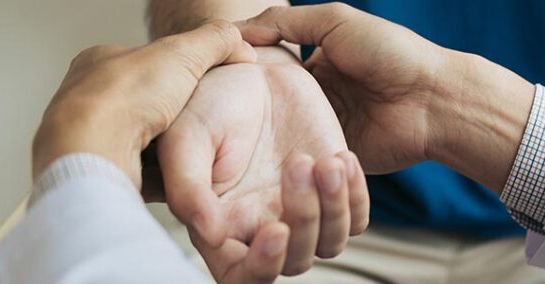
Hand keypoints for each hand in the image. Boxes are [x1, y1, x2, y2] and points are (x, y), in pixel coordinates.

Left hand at [32, 21, 254, 187]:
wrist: (94, 151)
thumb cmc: (124, 98)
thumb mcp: (182, 53)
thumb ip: (213, 41)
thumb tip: (237, 40)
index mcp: (99, 64)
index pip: (141, 63)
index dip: (174, 71)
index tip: (196, 82)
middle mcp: (88, 100)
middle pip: (143, 106)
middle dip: (170, 115)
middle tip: (194, 121)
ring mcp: (92, 138)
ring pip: (140, 141)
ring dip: (164, 147)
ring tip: (186, 149)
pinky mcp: (98, 170)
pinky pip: (137, 172)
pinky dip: (158, 175)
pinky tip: (172, 173)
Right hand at [158, 60, 368, 279]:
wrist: (252, 68)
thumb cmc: (208, 100)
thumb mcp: (186, 136)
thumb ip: (188, 187)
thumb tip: (209, 234)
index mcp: (221, 224)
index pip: (242, 276)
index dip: (261, 267)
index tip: (277, 230)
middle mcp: (263, 226)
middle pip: (294, 262)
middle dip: (304, 220)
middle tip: (297, 164)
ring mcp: (303, 209)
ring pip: (330, 244)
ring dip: (333, 207)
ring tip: (326, 160)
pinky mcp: (334, 190)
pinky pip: (358, 218)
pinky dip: (356, 195)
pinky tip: (341, 157)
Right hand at [238, 4, 534, 189]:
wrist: (434, 100)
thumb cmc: (391, 53)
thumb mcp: (336, 22)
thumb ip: (287, 21)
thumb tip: (237, 30)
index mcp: (312, 65)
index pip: (264, 73)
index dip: (238, 78)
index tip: (206, 83)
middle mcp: (315, 100)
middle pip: (268, 109)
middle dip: (244, 116)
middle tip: (212, 121)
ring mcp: (324, 132)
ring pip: (281, 140)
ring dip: (262, 143)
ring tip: (228, 148)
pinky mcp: (335, 160)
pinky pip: (305, 166)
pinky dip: (288, 165)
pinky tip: (258, 167)